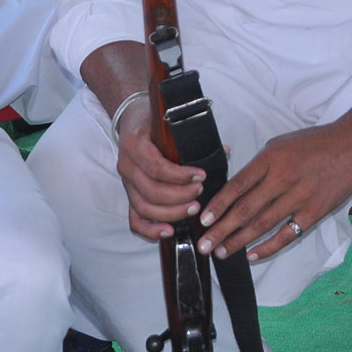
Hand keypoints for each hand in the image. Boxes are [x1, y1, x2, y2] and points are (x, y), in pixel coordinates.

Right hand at [113, 97, 207, 240]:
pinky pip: (135, 219)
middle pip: (151, 191)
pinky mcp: (129, 195)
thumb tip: (225, 151)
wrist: (131, 120)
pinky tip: (169, 231)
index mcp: (136, 145)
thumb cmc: (153, 121)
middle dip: (180, 196)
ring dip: (171, 213)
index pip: (157, 168)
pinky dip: (150, 230)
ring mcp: (126, 183)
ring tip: (194, 208)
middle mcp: (127, 166)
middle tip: (200, 193)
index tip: (201, 176)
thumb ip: (194, 138)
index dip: (180, 176)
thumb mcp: (170, 122)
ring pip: (144, 208)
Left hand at [196, 123, 351, 260]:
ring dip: (239, 241)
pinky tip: (252, 255)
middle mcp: (282, 179)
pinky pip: (287, 234)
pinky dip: (268, 247)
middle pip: (245, 209)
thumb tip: (238, 186)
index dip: (218, 205)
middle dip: (221, 230)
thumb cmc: (314, 143)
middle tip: (204, 244)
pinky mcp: (313, 212)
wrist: (351, 147)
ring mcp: (298, 197)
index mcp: (270, 159)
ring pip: (262, 225)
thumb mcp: (280, 143)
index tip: (203, 219)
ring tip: (222, 251)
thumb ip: (259, 164)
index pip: (237, 186)